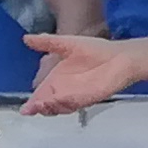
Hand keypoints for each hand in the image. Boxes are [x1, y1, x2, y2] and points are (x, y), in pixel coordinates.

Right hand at [22, 31, 138, 113]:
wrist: (121, 56)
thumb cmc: (97, 50)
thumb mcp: (68, 44)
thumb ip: (48, 42)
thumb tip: (26, 38)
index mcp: (57, 79)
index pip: (41, 94)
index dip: (33, 102)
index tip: (25, 108)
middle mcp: (64, 90)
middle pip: (47, 105)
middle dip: (39, 107)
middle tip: (32, 107)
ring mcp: (76, 96)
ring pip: (59, 107)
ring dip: (50, 108)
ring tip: (42, 104)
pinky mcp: (89, 98)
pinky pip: (73, 104)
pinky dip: (65, 104)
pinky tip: (57, 101)